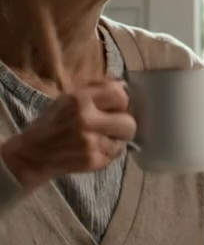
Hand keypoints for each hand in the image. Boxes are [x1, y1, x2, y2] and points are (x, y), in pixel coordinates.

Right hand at [0, 80, 135, 188]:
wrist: (33, 154)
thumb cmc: (54, 122)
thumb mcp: (69, 98)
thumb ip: (97, 89)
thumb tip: (125, 84)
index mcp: (79, 98)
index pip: (119, 94)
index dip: (121, 101)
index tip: (115, 107)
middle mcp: (85, 119)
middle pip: (129, 122)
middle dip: (124, 125)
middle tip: (114, 126)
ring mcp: (90, 142)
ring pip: (124, 140)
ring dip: (116, 140)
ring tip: (100, 138)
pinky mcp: (92, 160)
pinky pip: (115, 154)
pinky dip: (108, 152)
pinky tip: (93, 149)